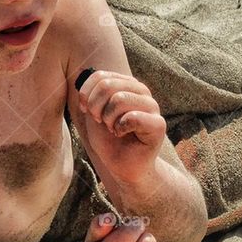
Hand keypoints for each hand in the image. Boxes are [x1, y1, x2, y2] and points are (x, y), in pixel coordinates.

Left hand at [76, 69, 165, 184]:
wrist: (123, 167)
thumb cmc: (108, 140)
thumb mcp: (93, 113)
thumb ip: (91, 94)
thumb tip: (83, 75)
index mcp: (126, 84)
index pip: (100, 76)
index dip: (86, 95)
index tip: (87, 112)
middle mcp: (141, 90)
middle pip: (107, 85)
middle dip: (96, 108)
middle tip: (102, 123)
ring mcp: (152, 106)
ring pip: (118, 99)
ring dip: (108, 119)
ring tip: (113, 129)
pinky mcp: (158, 124)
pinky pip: (132, 117)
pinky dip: (120, 128)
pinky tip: (122, 135)